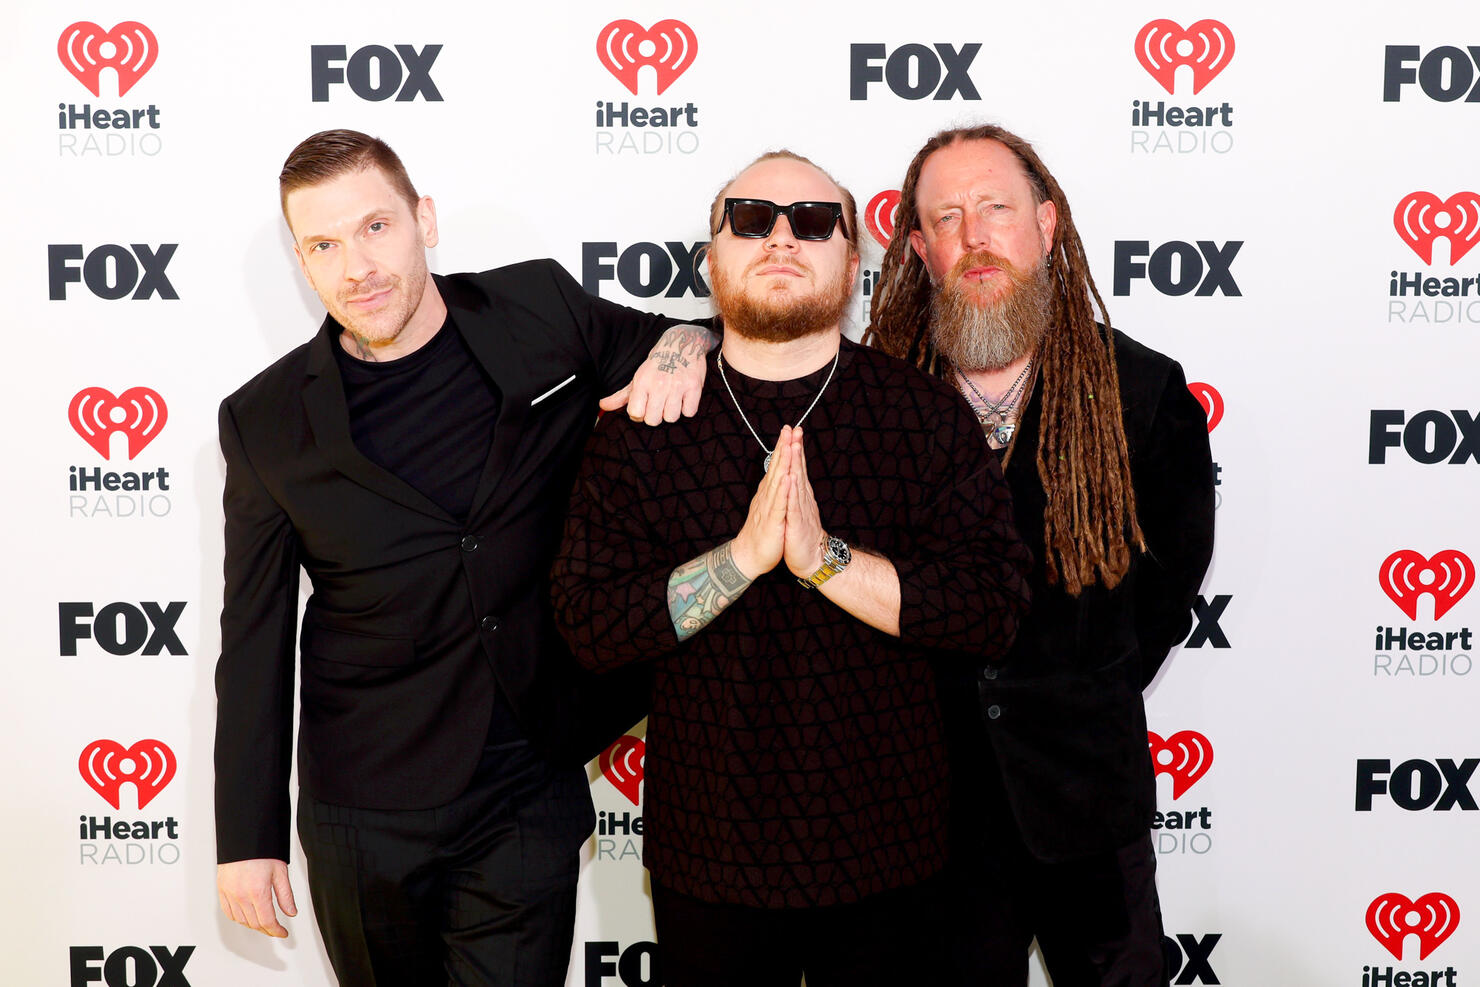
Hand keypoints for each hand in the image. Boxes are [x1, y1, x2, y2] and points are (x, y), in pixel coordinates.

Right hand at [218, 858, 295, 937]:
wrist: (244, 837)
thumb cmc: (262, 850)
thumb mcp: (280, 872)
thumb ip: (285, 895)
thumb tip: (291, 912)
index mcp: (258, 891)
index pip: (267, 921)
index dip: (276, 931)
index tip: (282, 932)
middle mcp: (241, 895)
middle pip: (254, 923)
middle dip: (266, 929)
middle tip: (275, 929)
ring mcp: (230, 893)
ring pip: (241, 920)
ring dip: (253, 925)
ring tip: (263, 923)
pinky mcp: (222, 890)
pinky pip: (228, 912)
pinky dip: (238, 918)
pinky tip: (246, 917)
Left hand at [599, 324, 715, 424]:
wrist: (681, 343)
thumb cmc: (657, 364)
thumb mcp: (638, 378)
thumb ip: (621, 396)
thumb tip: (602, 405)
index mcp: (642, 382)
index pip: (635, 413)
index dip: (640, 414)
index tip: (645, 407)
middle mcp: (658, 384)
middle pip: (653, 420)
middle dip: (656, 415)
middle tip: (660, 403)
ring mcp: (677, 386)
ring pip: (671, 418)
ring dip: (672, 411)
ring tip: (673, 399)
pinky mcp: (694, 387)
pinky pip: (689, 412)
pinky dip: (688, 408)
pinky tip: (684, 397)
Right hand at [730, 425, 793, 577]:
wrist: (750, 557)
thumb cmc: (762, 534)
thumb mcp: (770, 508)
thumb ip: (773, 491)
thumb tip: (777, 474)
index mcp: (769, 493)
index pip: (777, 466)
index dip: (783, 448)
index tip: (790, 431)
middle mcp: (767, 497)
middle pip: (776, 468)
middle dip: (783, 448)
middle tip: (789, 429)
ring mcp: (769, 508)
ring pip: (777, 481)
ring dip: (783, 463)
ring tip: (789, 446)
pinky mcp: (773, 522)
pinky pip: (779, 504)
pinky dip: (783, 491)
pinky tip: (787, 478)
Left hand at [782, 427, 826, 577]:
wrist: (810, 559)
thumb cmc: (802, 534)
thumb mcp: (798, 508)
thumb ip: (797, 491)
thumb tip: (795, 473)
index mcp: (800, 495)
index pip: (798, 468)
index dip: (796, 449)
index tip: (794, 430)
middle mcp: (803, 499)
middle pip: (799, 470)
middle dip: (796, 449)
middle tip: (795, 430)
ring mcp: (801, 510)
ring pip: (798, 484)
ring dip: (796, 465)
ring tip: (794, 446)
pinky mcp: (797, 524)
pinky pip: (794, 506)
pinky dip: (792, 492)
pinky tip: (791, 479)